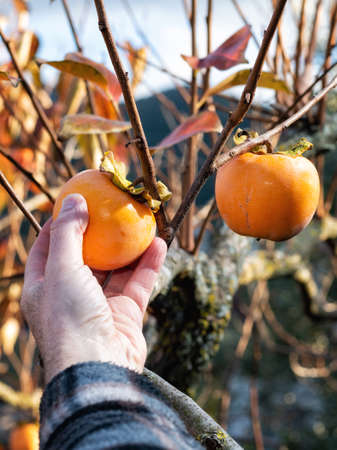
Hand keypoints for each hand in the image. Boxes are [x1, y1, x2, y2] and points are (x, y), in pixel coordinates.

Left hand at [21, 194, 166, 383]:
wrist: (98, 368)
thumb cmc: (69, 318)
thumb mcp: (61, 268)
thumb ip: (67, 233)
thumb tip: (73, 200)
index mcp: (44, 287)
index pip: (46, 248)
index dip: (59, 224)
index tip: (75, 203)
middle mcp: (70, 295)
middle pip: (85, 257)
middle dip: (100, 233)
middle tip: (112, 208)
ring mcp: (99, 305)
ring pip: (116, 269)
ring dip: (129, 247)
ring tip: (141, 222)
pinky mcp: (125, 314)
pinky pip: (138, 283)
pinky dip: (148, 264)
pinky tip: (159, 243)